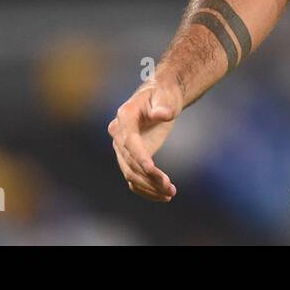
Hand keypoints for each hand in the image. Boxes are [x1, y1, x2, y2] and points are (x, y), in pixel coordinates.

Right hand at [108, 81, 182, 200]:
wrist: (160, 96)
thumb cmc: (163, 94)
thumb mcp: (166, 96)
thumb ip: (163, 106)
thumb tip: (162, 114)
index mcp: (125, 116)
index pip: (129, 140)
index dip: (140, 155)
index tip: (152, 169)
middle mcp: (119, 133)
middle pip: (129, 161)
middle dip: (149, 176)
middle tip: (169, 187)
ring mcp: (122, 147)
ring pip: (130, 173)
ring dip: (149, 187)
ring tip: (170, 193)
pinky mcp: (129, 157)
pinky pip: (133, 177)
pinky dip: (146, 189)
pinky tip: (163, 196)